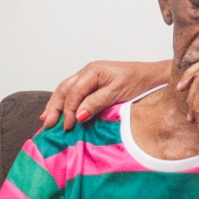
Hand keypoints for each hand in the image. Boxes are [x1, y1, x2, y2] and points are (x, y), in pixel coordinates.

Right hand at [41, 60, 167, 130]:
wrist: (153, 76)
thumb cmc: (138, 83)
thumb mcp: (118, 93)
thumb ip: (97, 103)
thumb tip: (79, 116)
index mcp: (92, 71)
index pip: (74, 93)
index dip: (68, 111)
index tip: (67, 127)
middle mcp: (87, 72)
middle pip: (64, 89)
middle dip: (54, 107)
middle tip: (47, 124)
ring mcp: (89, 76)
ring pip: (65, 90)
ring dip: (55, 104)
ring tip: (46, 119)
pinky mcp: (93, 83)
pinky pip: (73, 92)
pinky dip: (64, 102)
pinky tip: (59, 111)